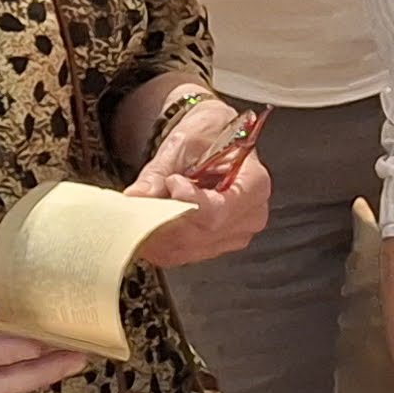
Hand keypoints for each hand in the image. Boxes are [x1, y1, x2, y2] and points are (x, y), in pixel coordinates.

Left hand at [126, 95, 270, 267]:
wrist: (213, 142)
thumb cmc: (208, 137)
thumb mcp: (184, 143)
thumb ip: (160, 172)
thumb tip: (139, 195)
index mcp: (254, 184)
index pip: (219, 210)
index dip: (188, 204)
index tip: (170, 182)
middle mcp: (250, 214)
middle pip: (202, 233)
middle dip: (165, 221)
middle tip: (141, 202)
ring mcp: (234, 234)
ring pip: (188, 248)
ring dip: (158, 235)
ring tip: (141, 211)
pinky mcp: (216, 245)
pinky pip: (182, 255)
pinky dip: (159, 244)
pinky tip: (147, 226)